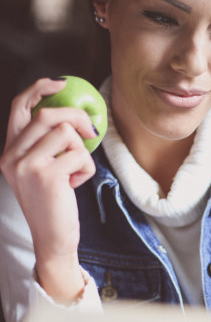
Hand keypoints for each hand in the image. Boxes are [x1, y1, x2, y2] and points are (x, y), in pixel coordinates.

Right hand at [0, 78, 97, 302]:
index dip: (39, 88)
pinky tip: (77, 183)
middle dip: (77, 117)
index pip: (19, 107)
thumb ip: (47, 144)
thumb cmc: (53, 203)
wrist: (52, 239)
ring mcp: (26, 165)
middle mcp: (11, 156)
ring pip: (66, 132)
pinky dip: (87, 168)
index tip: (60, 82)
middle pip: (49, 114)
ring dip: (81, 150)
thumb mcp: (42, 170)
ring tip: (76, 170)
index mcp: (9, 151)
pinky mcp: (46, 176)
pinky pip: (80, 155)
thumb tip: (74, 114)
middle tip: (91, 130)